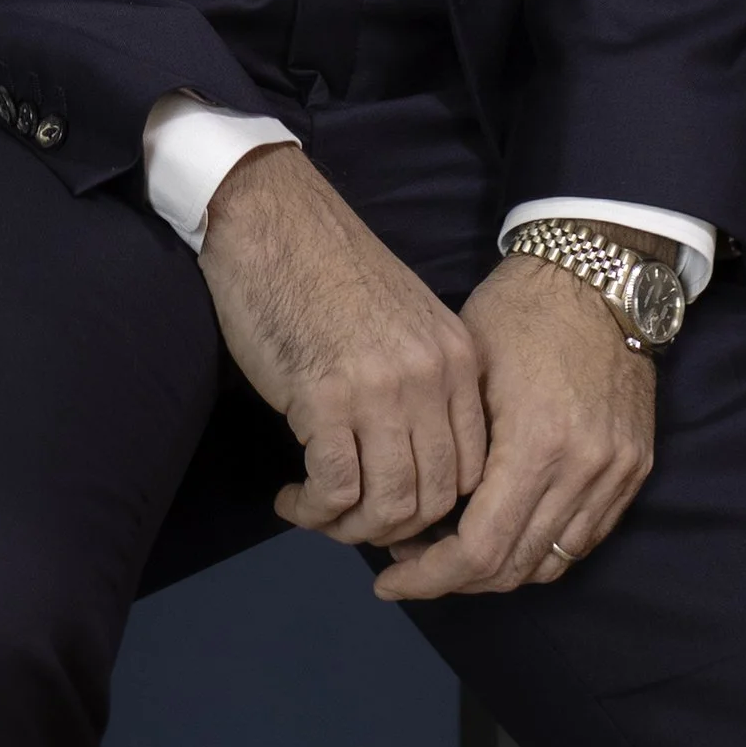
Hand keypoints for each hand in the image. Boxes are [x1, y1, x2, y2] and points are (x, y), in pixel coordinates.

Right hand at [197, 145, 487, 548]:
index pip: (473, 470)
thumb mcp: (403, 320)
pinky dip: (313, 510)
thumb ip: (422, 381)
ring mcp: (382, 389)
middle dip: (392, 529)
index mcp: (458, 357)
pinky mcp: (324, 397)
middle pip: (435, 497)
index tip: (395, 511)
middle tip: (350, 522)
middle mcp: (432, 377)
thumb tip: (412, 460)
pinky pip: (335, 489)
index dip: (435, 509)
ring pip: (388, 504)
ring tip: (317, 512)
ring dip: (349, 529)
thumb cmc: (325, 266)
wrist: (271, 217)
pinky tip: (292, 499)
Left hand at [370, 252, 654, 602]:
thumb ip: (447, 448)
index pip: (480, 549)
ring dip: (497, 571)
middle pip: (514, 568)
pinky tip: (500, 533)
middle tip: (407, 565)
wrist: (597, 279)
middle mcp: (583, 470)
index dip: (429, 576)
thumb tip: (406, 508)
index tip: (386, 579)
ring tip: (448, 551)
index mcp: (536, 443)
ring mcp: (615, 474)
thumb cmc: (518, 312)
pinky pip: (582, 540)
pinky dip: (539, 550)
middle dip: (454, 580)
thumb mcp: (465, 371)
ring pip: (550, 563)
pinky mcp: (634, 470)